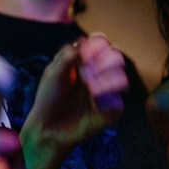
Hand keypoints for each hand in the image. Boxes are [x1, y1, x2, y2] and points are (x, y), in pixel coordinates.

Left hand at [23, 34, 127, 153]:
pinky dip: (107, 96)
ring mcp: (106, 93)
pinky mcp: (110, 111)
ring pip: (120, 77)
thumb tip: (83, 40)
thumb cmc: (48, 100)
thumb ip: (68, 57)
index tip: (88, 51)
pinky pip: (118, 101)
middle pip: (115, 57)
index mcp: (84, 63)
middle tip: (89, 68)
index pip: (100, 46)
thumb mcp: (53, 74)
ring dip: (106, 77)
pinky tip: (94, 97)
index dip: (99, 43)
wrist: (48, 129)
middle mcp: (98, 75)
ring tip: (90, 85)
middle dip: (104, 60)